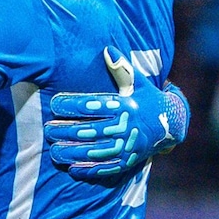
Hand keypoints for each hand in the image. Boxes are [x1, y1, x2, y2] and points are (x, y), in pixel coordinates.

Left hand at [44, 46, 184, 179]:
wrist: (170, 125)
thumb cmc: (147, 98)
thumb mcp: (138, 82)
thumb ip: (121, 68)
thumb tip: (107, 48)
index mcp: (126, 106)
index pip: (93, 105)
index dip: (71, 105)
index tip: (54, 104)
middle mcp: (126, 127)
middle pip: (90, 130)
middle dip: (65, 131)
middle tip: (47, 129)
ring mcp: (127, 147)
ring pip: (95, 152)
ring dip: (72, 152)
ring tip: (53, 150)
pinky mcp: (128, 162)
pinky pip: (106, 168)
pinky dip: (89, 170)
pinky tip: (71, 168)